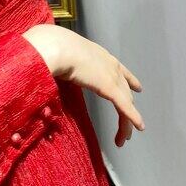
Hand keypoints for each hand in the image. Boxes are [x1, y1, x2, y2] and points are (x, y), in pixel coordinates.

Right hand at [21, 25, 145, 147]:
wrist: (56, 46)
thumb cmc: (52, 48)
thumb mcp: (60, 56)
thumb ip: (60, 67)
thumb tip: (47, 73)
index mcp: (99, 55)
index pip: (119, 70)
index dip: (129, 81)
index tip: (137, 88)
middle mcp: (110, 65)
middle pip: (125, 91)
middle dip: (129, 107)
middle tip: (131, 122)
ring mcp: (112, 76)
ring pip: (125, 103)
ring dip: (126, 122)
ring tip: (124, 138)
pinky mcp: (110, 88)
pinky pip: (125, 108)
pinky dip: (132, 119)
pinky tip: (138, 128)